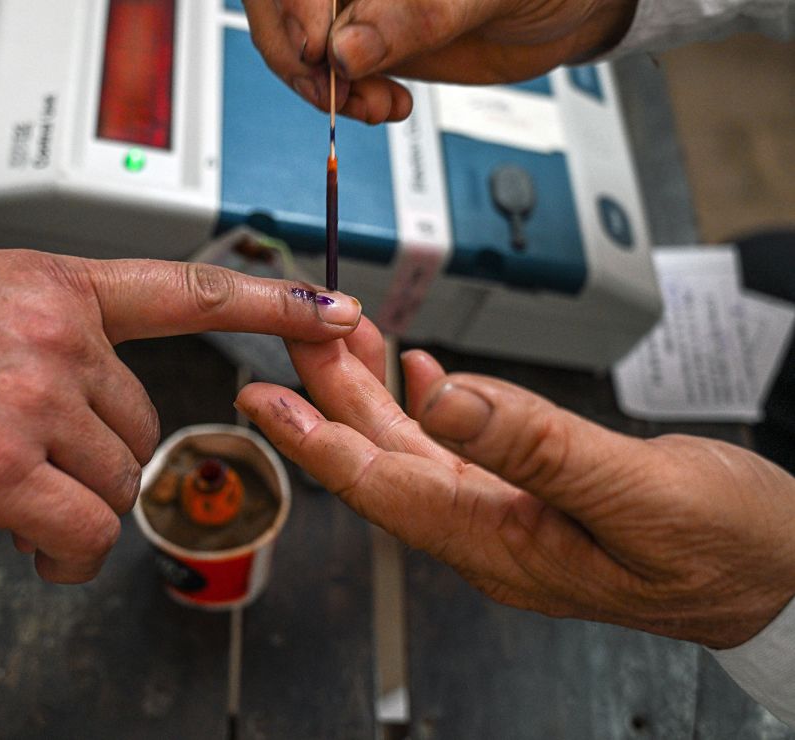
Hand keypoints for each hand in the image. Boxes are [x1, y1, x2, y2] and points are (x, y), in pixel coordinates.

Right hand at [0, 249, 360, 582]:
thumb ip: (62, 334)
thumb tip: (94, 405)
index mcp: (68, 288)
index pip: (191, 290)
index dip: (271, 302)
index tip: (333, 311)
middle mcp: (65, 340)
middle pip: (140, 424)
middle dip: (100, 453)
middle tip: (41, 457)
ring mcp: (40, 403)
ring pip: (115, 480)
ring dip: (75, 502)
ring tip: (17, 495)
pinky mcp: (8, 470)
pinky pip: (83, 532)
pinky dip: (66, 553)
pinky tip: (36, 547)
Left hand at [235, 323, 794, 647]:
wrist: (786, 576)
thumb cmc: (730, 550)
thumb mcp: (640, 493)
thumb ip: (537, 447)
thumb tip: (446, 400)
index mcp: (501, 545)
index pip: (383, 488)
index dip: (317, 439)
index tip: (263, 395)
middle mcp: (490, 535)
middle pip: (385, 459)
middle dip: (333, 396)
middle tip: (294, 333)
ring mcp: (509, 517)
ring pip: (416, 448)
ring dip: (374, 393)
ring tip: (342, 338)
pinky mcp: (533, 496)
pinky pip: (462, 449)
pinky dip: (434, 405)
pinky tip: (421, 374)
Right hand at [244, 0, 637, 122]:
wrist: (565, 11)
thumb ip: (416, 16)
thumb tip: (344, 51)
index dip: (292, 5)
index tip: (318, 48)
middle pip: (278, 7)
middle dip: (299, 57)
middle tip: (342, 93)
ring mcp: (352, 5)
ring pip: (296, 46)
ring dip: (324, 88)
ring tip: (378, 106)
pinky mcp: (363, 43)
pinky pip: (328, 76)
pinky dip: (346, 102)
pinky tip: (386, 106)